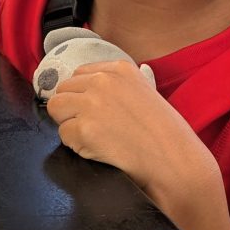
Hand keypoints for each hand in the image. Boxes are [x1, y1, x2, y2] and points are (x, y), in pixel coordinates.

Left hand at [47, 59, 210, 197]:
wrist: (174, 160)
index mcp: (119, 69)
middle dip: (72, 109)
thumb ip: (119, 85)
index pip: (79, 74)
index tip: (91, 110)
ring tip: (92, 139)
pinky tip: (98, 151)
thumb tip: (90, 86)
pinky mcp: (84, 129)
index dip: (81, 94)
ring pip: (56, 108)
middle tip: (91, 128)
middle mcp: (103, 81)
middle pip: (63, 89)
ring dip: (69, 125)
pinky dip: (76, 146)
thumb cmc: (166, 133)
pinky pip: (63, 135)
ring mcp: (92, 104)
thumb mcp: (146, 91)